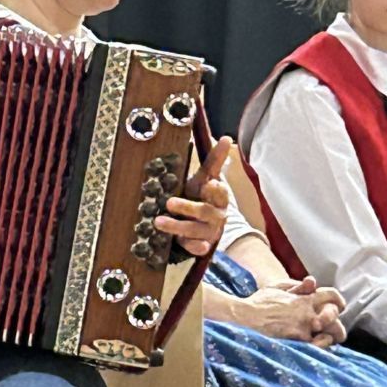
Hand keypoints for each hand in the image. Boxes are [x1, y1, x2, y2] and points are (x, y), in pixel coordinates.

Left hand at [154, 134, 232, 258]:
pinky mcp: (203, 245)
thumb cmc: (202, 196)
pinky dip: (191, 246)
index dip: (215, 189)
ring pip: (196, 230)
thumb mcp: (206, 178)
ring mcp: (210, 231)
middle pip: (204, 212)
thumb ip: (214, 161)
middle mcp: (217, 215)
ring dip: (177, 227)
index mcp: (218, 196)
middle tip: (169, 202)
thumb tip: (228, 138)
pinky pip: (199, 248)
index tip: (208, 184)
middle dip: (187, 207)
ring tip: (158, 221)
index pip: (220, 192)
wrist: (204, 224)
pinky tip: (182, 243)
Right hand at [236, 277, 345, 346]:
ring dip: (331, 334)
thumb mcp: (276, 287)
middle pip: (335, 315)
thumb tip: (313, 282)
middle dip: (335, 319)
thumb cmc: (257, 304)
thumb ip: (296, 285)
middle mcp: (307, 313)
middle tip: (331, 325)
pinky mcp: (297, 343)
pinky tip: (316, 344)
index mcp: (303, 298)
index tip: (337, 306)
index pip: (332, 295)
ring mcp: (303, 329)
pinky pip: (320, 347)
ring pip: (332, 333)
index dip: (337, 300)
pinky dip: (322, 346)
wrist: (242, 319)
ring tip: (325, 337)